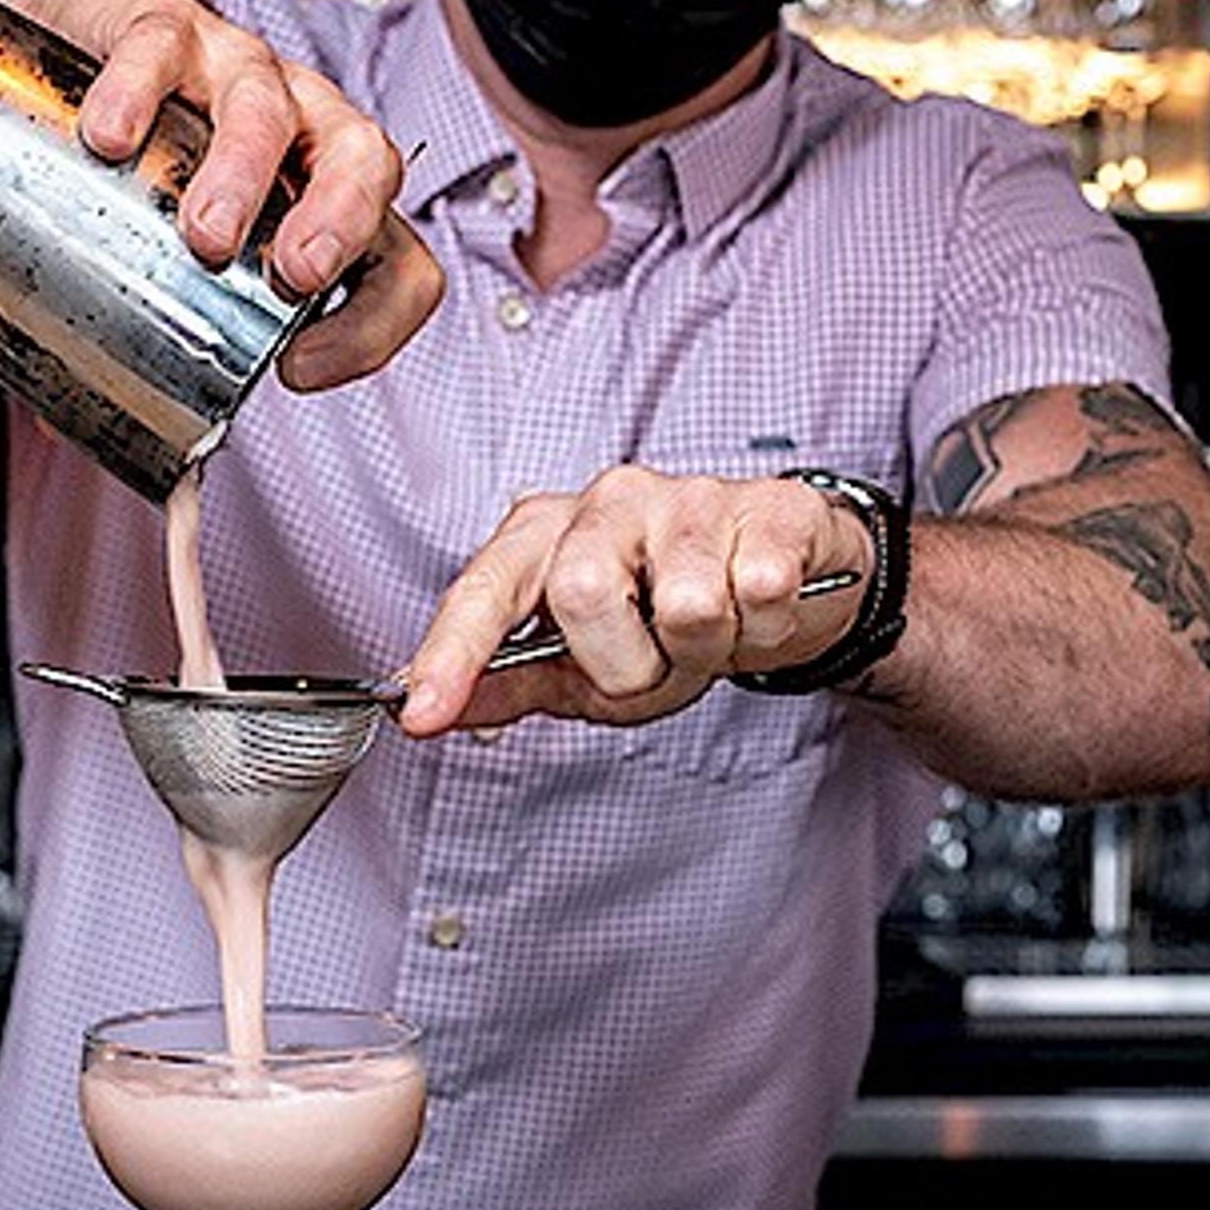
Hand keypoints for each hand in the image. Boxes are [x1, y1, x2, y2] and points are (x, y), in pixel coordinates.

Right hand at [25, 0, 442, 391]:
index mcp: (322, 196)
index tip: (299, 373)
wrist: (66, 44)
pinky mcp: (157, 24)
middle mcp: (299, 125)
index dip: (376, 324)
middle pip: (364, 159)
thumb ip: (136, 327)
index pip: (400, 262)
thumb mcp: (161, 246)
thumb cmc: (136, 162)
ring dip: (245, 171)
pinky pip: (164, 47)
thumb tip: (61, 423)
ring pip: (269, 104)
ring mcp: (232, 66)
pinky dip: (141, 90)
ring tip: (204, 232)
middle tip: (290, 276)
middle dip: (340, 221)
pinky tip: (109, 136)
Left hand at [400, 469, 878, 736]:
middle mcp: (609, 500)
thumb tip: (428, 711)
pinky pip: (760, 591)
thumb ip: (508, 682)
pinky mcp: (770, 508)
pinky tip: (760, 608)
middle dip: (625, 664)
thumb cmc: (668, 613)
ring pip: (686, 606)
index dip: (452, 653)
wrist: (786, 574)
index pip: (487, 587)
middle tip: (656, 662)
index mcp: (548, 533)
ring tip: (712, 632)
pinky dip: (766, 628)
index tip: (422, 713)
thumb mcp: (581, 662)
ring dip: (706, 651)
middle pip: (583, 593)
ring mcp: (691, 495)